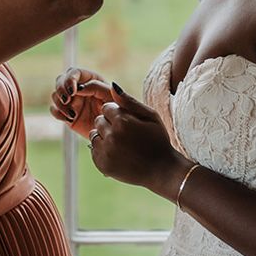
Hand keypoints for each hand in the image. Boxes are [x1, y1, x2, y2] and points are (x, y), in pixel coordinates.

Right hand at [50, 67, 113, 138]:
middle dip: (61, 89)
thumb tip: (80, 86)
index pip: (74, 72)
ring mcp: (70, 100)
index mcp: (89, 79)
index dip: (70, 79)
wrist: (112, 132)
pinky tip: (70, 119)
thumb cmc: (115, 112)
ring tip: (72, 114)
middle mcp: (77, 87)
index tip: (73, 91)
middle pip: (60, 80)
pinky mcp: (65, 113)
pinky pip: (54, 110)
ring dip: (60, 104)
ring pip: (55, 95)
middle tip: (67, 100)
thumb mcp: (111, 97)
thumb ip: (98, 87)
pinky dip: (58, 113)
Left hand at [89, 82, 191, 197]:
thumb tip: (112, 85)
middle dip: (109, 124)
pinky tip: (118, 154)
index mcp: (123, 121)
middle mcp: (111, 136)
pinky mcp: (101, 164)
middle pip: (98, 120)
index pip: (106, 108)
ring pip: (94, 134)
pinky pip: (93, 150)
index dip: (117, 114)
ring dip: (104, 137)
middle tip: (125, 134)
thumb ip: (129, 101)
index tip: (129, 123)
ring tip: (121, 144)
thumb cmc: (158, 140)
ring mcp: (105, 152)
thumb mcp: (150, 116)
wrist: (162, 170)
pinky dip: (102, 151)